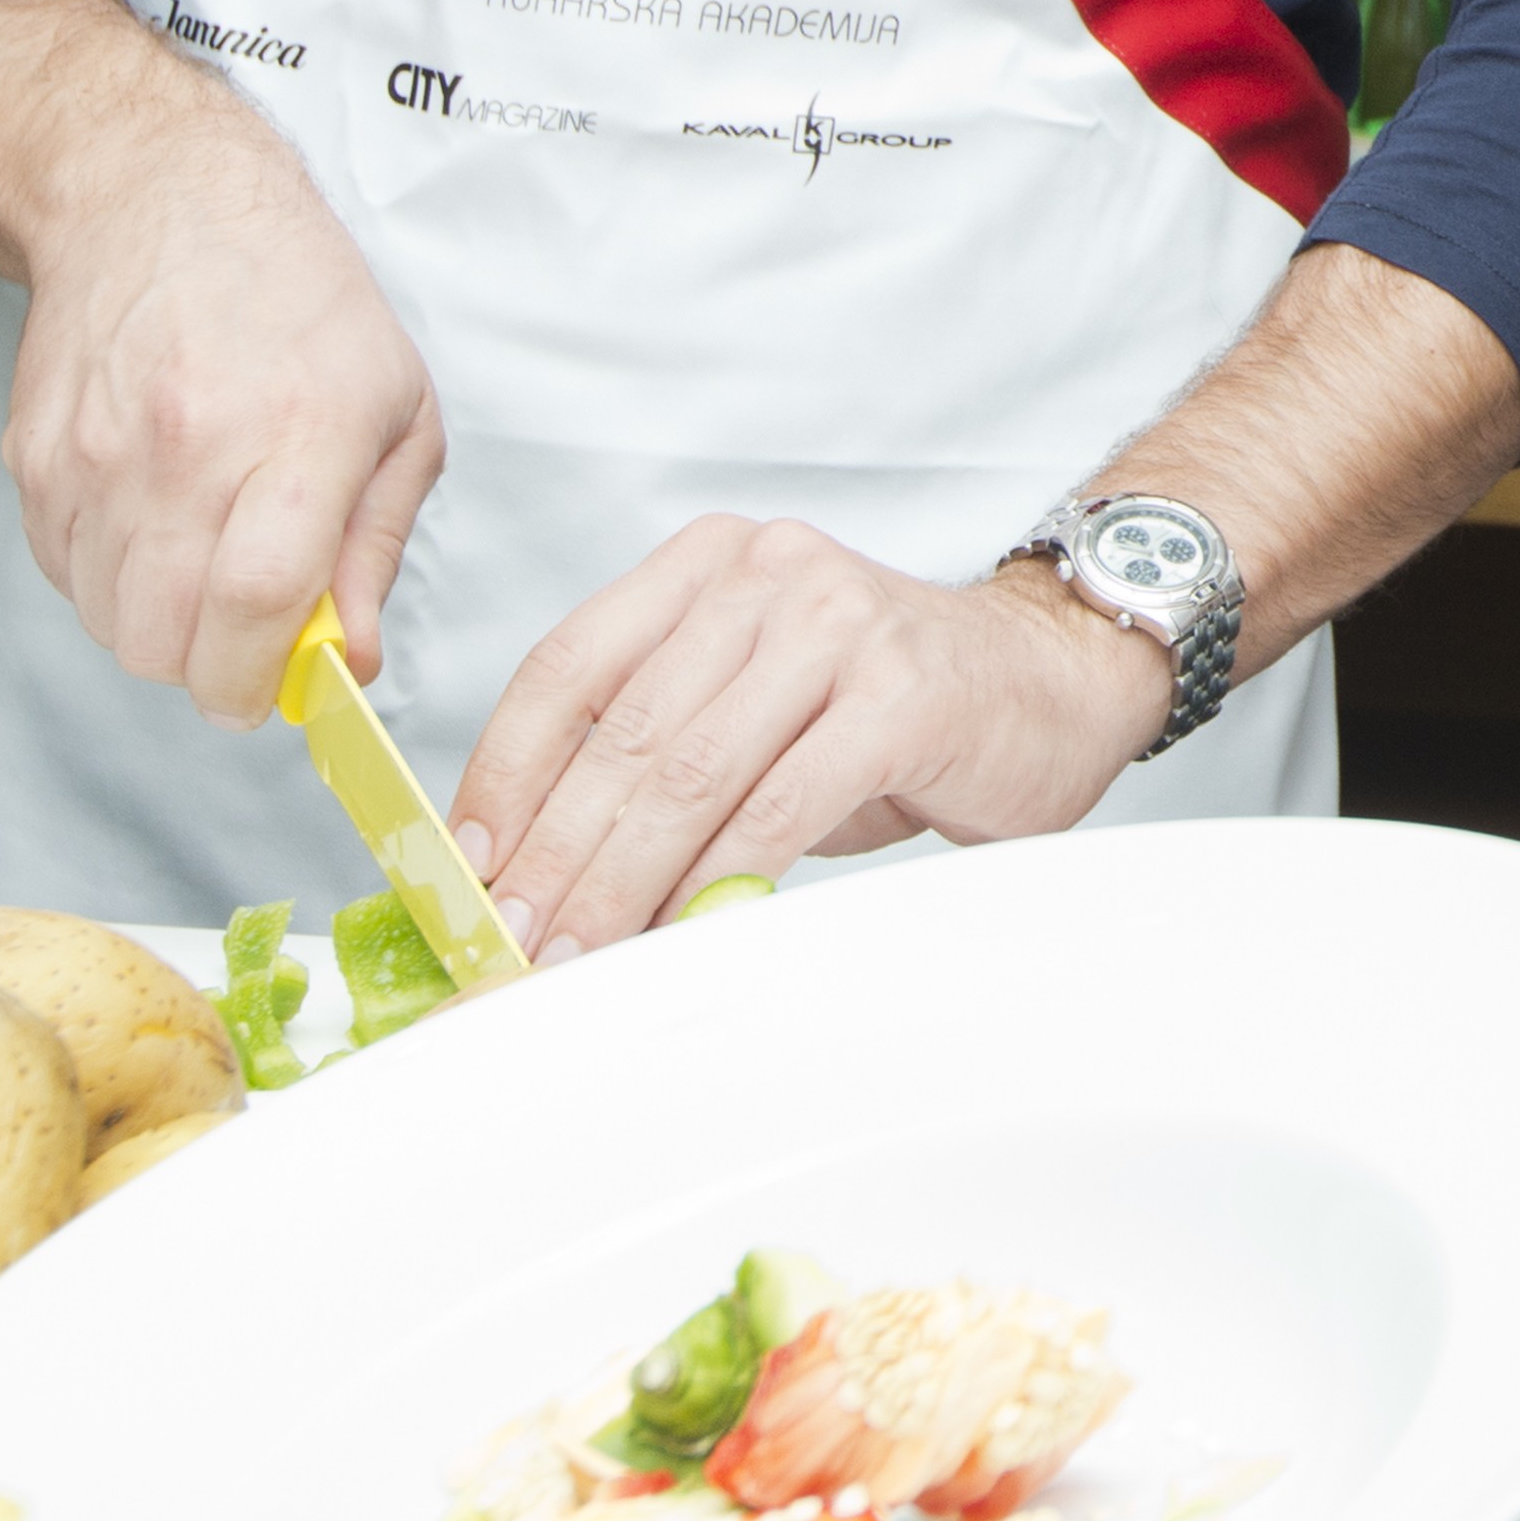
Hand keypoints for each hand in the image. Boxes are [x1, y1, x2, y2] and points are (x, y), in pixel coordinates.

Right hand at [0, 0, 448, 728]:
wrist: (162, 204)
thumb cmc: (302, 307)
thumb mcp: (397, 412)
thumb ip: (374, 546)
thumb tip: (352, 661)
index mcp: (300, 432)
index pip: (256, 596)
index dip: (254, 676)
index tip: (263, 694)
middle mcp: (187, 447)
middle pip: (162, 635)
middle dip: (205, 667)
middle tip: (241, 632)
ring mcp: (96, 454)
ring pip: (105, 618)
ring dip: (155, 621)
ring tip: (201, 554)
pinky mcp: (34, 458)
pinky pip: (64, 572)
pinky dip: (107, 576)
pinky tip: (151, 516)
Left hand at [446, 522, 1161, 951]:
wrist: (1056, 679)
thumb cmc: (890, 708)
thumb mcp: (758, 700)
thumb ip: (658, 751)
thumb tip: (531, 869)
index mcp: (709, 564)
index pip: (568, 666)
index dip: (504, 776)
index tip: (462, 870)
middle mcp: (769, 574)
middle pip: (623, 731)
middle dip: (552, 854)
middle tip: (508, 944)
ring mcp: (840, 626)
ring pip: (688, 774)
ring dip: (618, 881)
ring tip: (575, 956)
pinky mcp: (902, 696)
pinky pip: (778, 806)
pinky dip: (717, 880)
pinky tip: (685, 931)